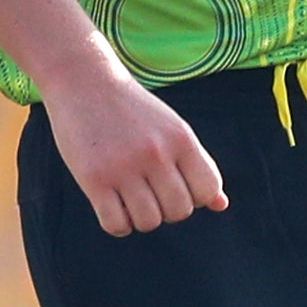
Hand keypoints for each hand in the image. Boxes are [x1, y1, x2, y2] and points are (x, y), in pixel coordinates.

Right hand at [45, 61, 229, 235]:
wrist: (84, 82)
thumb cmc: (133, 111)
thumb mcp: (173, 129)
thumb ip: (198, 165)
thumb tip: (221, 204)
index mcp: (182, 139)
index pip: (208, 190)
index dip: (197, 197)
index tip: (178, 187)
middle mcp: (156, 153)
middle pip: (179, 211)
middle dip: (168, 210)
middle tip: (152, 194)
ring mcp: (124, 167)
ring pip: (149, 222)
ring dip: (142, 219)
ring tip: (132, 200)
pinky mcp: (93, 178)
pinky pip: (116, 224)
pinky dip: (118, 225)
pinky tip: (113, 207)